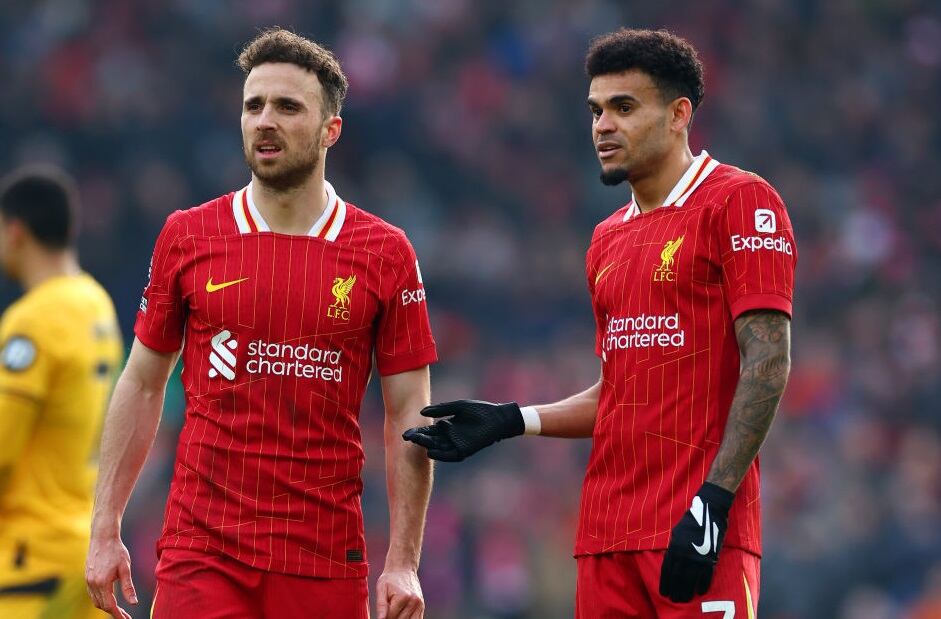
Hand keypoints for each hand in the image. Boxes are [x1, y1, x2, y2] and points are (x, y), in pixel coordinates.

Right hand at [85, 530, 136, 618]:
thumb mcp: (125, 568)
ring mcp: (88, 580)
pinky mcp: (87, 576)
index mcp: (102, 583)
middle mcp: (92, 583)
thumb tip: (134, 602)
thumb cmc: (116, 551)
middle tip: (125, 615)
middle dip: (113, 612)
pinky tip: (109, 598)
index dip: (118, 614)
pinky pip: (92, 593)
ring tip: (119, 609)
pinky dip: (100, 599)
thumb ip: (128, 587)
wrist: (103, 537)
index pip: (110, 605)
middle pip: (102, 605)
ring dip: (106, 606)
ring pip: (96, 600)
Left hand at [377, 568, 423, 618]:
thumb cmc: (390, 578)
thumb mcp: (381, 588)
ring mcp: (419, 604)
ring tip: (395, 611)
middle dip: (392, 618)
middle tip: (387, 611)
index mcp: (402, 597)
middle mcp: (413, 602)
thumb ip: (381, 605)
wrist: (403, 567)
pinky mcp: (422, 606)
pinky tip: (402, 615)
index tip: (381, 615)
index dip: (384, 618)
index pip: (391, 617)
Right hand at [402, 400, 524, 461]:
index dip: (418, 431)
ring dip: (427, 446)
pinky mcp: (464, 451)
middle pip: (431, 439)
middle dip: (419, 438)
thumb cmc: (480, 410)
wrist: (497, 418)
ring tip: (417, 442)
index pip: (429, 430)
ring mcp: (456, 444)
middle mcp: (449, 437)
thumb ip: (441, 409)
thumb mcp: (458, 407)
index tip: (407, 432)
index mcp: (446, 426)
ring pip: (438, 447)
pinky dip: (440, 455)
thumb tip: (422, 412)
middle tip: (408, 437)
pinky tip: (430, 452)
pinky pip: (450, 455)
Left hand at [659, 482, 734, 602]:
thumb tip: (672, 560)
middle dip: (675, 590)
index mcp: (674, 546)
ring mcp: (697, 556)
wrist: (709, 510)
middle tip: (674, 600)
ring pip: (691, 579)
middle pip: (678, 577)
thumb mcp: (677, 532)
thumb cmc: (692, 520)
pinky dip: (703, 584)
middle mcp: (684, 553)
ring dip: (687, 591)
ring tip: (685, 599)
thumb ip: (674, 547)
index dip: (666, 582)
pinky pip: (706, 575)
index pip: (667, 570)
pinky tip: (700, 592)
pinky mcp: (710, 556)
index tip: (664, 592)